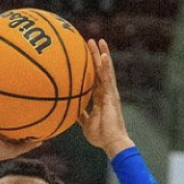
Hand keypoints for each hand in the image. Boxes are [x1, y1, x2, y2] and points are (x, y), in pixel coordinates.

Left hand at [77, 39, 133, 157]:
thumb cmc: (101, 136)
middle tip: (90, 41)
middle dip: (95, 55)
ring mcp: (110, 93)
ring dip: (102, 55)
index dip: (90, 66)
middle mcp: (106, 92)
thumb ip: (80, 113)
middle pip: (100, 70)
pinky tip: (104, 55)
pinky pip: (108, 78)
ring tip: (98, 41)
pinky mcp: (112, 95)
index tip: (84, 54)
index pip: (94, 78)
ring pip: (105, 70)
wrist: (112, 143)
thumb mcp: (85, 123)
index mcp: (100, 97)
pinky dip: (106, 66)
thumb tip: (71, 108)